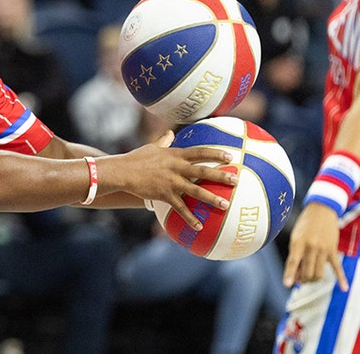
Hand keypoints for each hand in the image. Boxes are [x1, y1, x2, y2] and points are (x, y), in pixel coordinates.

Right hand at [97, 130, 237, 229]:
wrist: (123, 171)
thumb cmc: (136, 158)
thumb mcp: (152, 147)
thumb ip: (164, 141)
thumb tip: (170, 133)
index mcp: (176, 154)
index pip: (200, 152)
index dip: (215, 153)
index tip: (230, 156)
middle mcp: (177, 168)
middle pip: (203, 171)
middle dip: (221, 176)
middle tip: (236, 180)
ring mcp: (172, 182)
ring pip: (196, 191)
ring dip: (212, 198)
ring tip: (225, 205)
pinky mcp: (165, 195)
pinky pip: (181, 209)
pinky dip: (190, 218)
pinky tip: (199, 226)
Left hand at [282, 201, 347, 289]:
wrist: (321, 209)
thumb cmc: (305, 225)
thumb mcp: (296, 237)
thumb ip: (295, 255)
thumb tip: (296, 275)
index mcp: (298, 242)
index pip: (293, 262)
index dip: (289, 274)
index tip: (287, 284)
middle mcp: (311, 246)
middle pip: (307, 272)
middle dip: (303, 279)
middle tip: (300, 278)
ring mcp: (323, 249)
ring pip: (319, 273)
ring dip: (314, 280)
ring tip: (310, 278)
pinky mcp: (333, 250)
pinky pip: (337, 267)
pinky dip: (341, 278)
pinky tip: (344, 288)